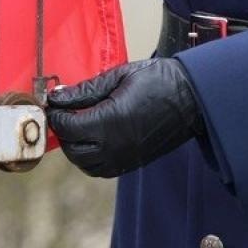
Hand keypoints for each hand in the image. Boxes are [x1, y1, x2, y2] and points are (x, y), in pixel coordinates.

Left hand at [46, 57, 204, 177]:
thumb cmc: (157, 80)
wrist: (192, 98)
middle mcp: (115, 146)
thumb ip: (85, 90)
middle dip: (63, 132)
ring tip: (77, 126)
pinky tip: (92, 139)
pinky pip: (100, 170)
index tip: (54, 103)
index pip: (67, 127)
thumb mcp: (118, 76)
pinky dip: (89, 159)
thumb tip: (57, 97)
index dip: (56, 115)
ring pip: (84, 164)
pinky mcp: (132, 164)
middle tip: (64, 113)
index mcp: (110, 121)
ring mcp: (124, 158)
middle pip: (72, 149)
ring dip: (74, 147)